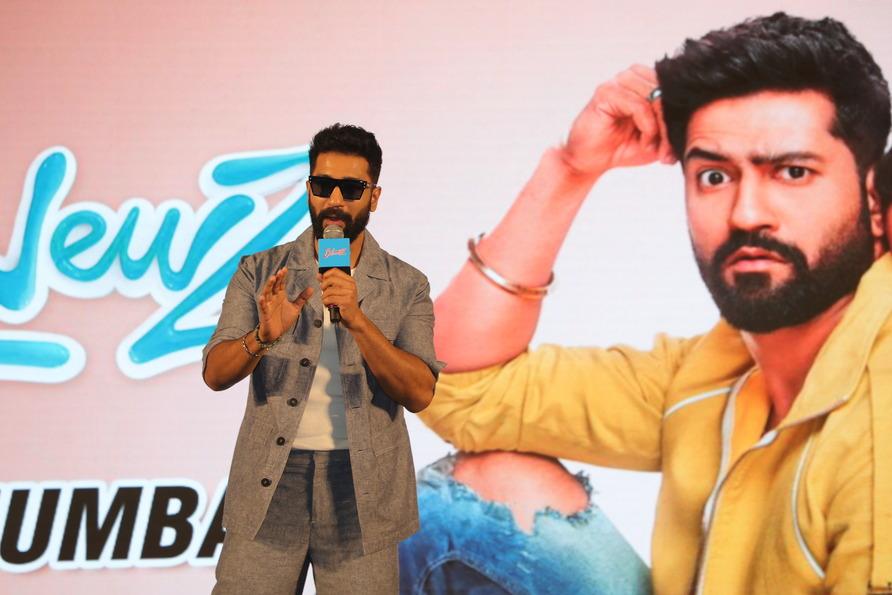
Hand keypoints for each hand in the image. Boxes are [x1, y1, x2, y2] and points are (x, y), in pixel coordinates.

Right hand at [258, 267, 312, 341]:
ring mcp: (268, 305)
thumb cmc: (283, 320)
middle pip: (274, 286)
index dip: (283, 277)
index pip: (281, 284)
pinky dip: (262, 302)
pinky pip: (263, 307)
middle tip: (280, 271)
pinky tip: (262, 297)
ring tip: (272, 279)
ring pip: (267, 293)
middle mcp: (273, 299)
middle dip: (277, 279)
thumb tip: (311, 289)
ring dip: (269, 286)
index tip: (285, 269)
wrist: (275, 334)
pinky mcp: (265, 314)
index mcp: (280, 296)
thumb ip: (302, 298)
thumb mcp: (295, 308)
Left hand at [319, 269, 362, 328]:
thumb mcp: (339, 290)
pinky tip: (328, 303)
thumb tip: (319, 275)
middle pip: (330, 279)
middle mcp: (350, 285)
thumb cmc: (346, 302)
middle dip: (323, 285)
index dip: (326, 274)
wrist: (353, 315)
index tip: (323, 280)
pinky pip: (330, 299)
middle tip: (323, 290)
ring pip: (329, 290)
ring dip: (324, 296)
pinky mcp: (346, 301)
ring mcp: (349, 293)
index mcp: (350, 280)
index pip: (335, 271)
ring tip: (326, 299)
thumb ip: (329, 282)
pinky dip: (326, 302)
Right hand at [560, 64, 675, 177]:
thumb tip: (694, 124)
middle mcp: (632, 77)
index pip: (674, 89)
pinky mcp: (605, 92)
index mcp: (646, 82)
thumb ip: (673, 128)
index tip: (675, 146)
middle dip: (670, 124)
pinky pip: (639, 105)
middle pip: (667, 92)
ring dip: (659, 126)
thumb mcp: (657, 140)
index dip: (678, 117)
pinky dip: (647, 126)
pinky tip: (643, 141)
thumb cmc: (620, 148)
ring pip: (655, 98)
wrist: (589, 161)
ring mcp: (618, 82)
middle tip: (666, 151)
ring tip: (651, 145)